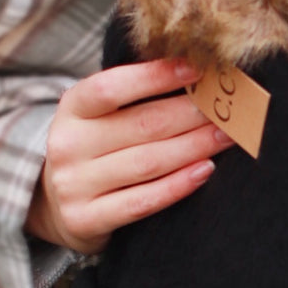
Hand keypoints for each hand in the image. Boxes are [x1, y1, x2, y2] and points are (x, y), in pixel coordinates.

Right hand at [26, 59, 235, 253]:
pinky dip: (178, 185)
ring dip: (195, 147)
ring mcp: (74, 184)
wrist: (58, 206)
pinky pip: (143, 201)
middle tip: (228, 109)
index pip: (111, 87)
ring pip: (148, 163)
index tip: (197, 69)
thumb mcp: (101, 118)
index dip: (155, 77)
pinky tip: (206, 171)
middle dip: (192, 114)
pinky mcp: (85, 219)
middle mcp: (67, 145)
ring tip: (227, 136)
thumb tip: (200, 79)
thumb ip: (136, 100)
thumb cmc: (96, 150)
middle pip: (142, 125)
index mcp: (72, 109)